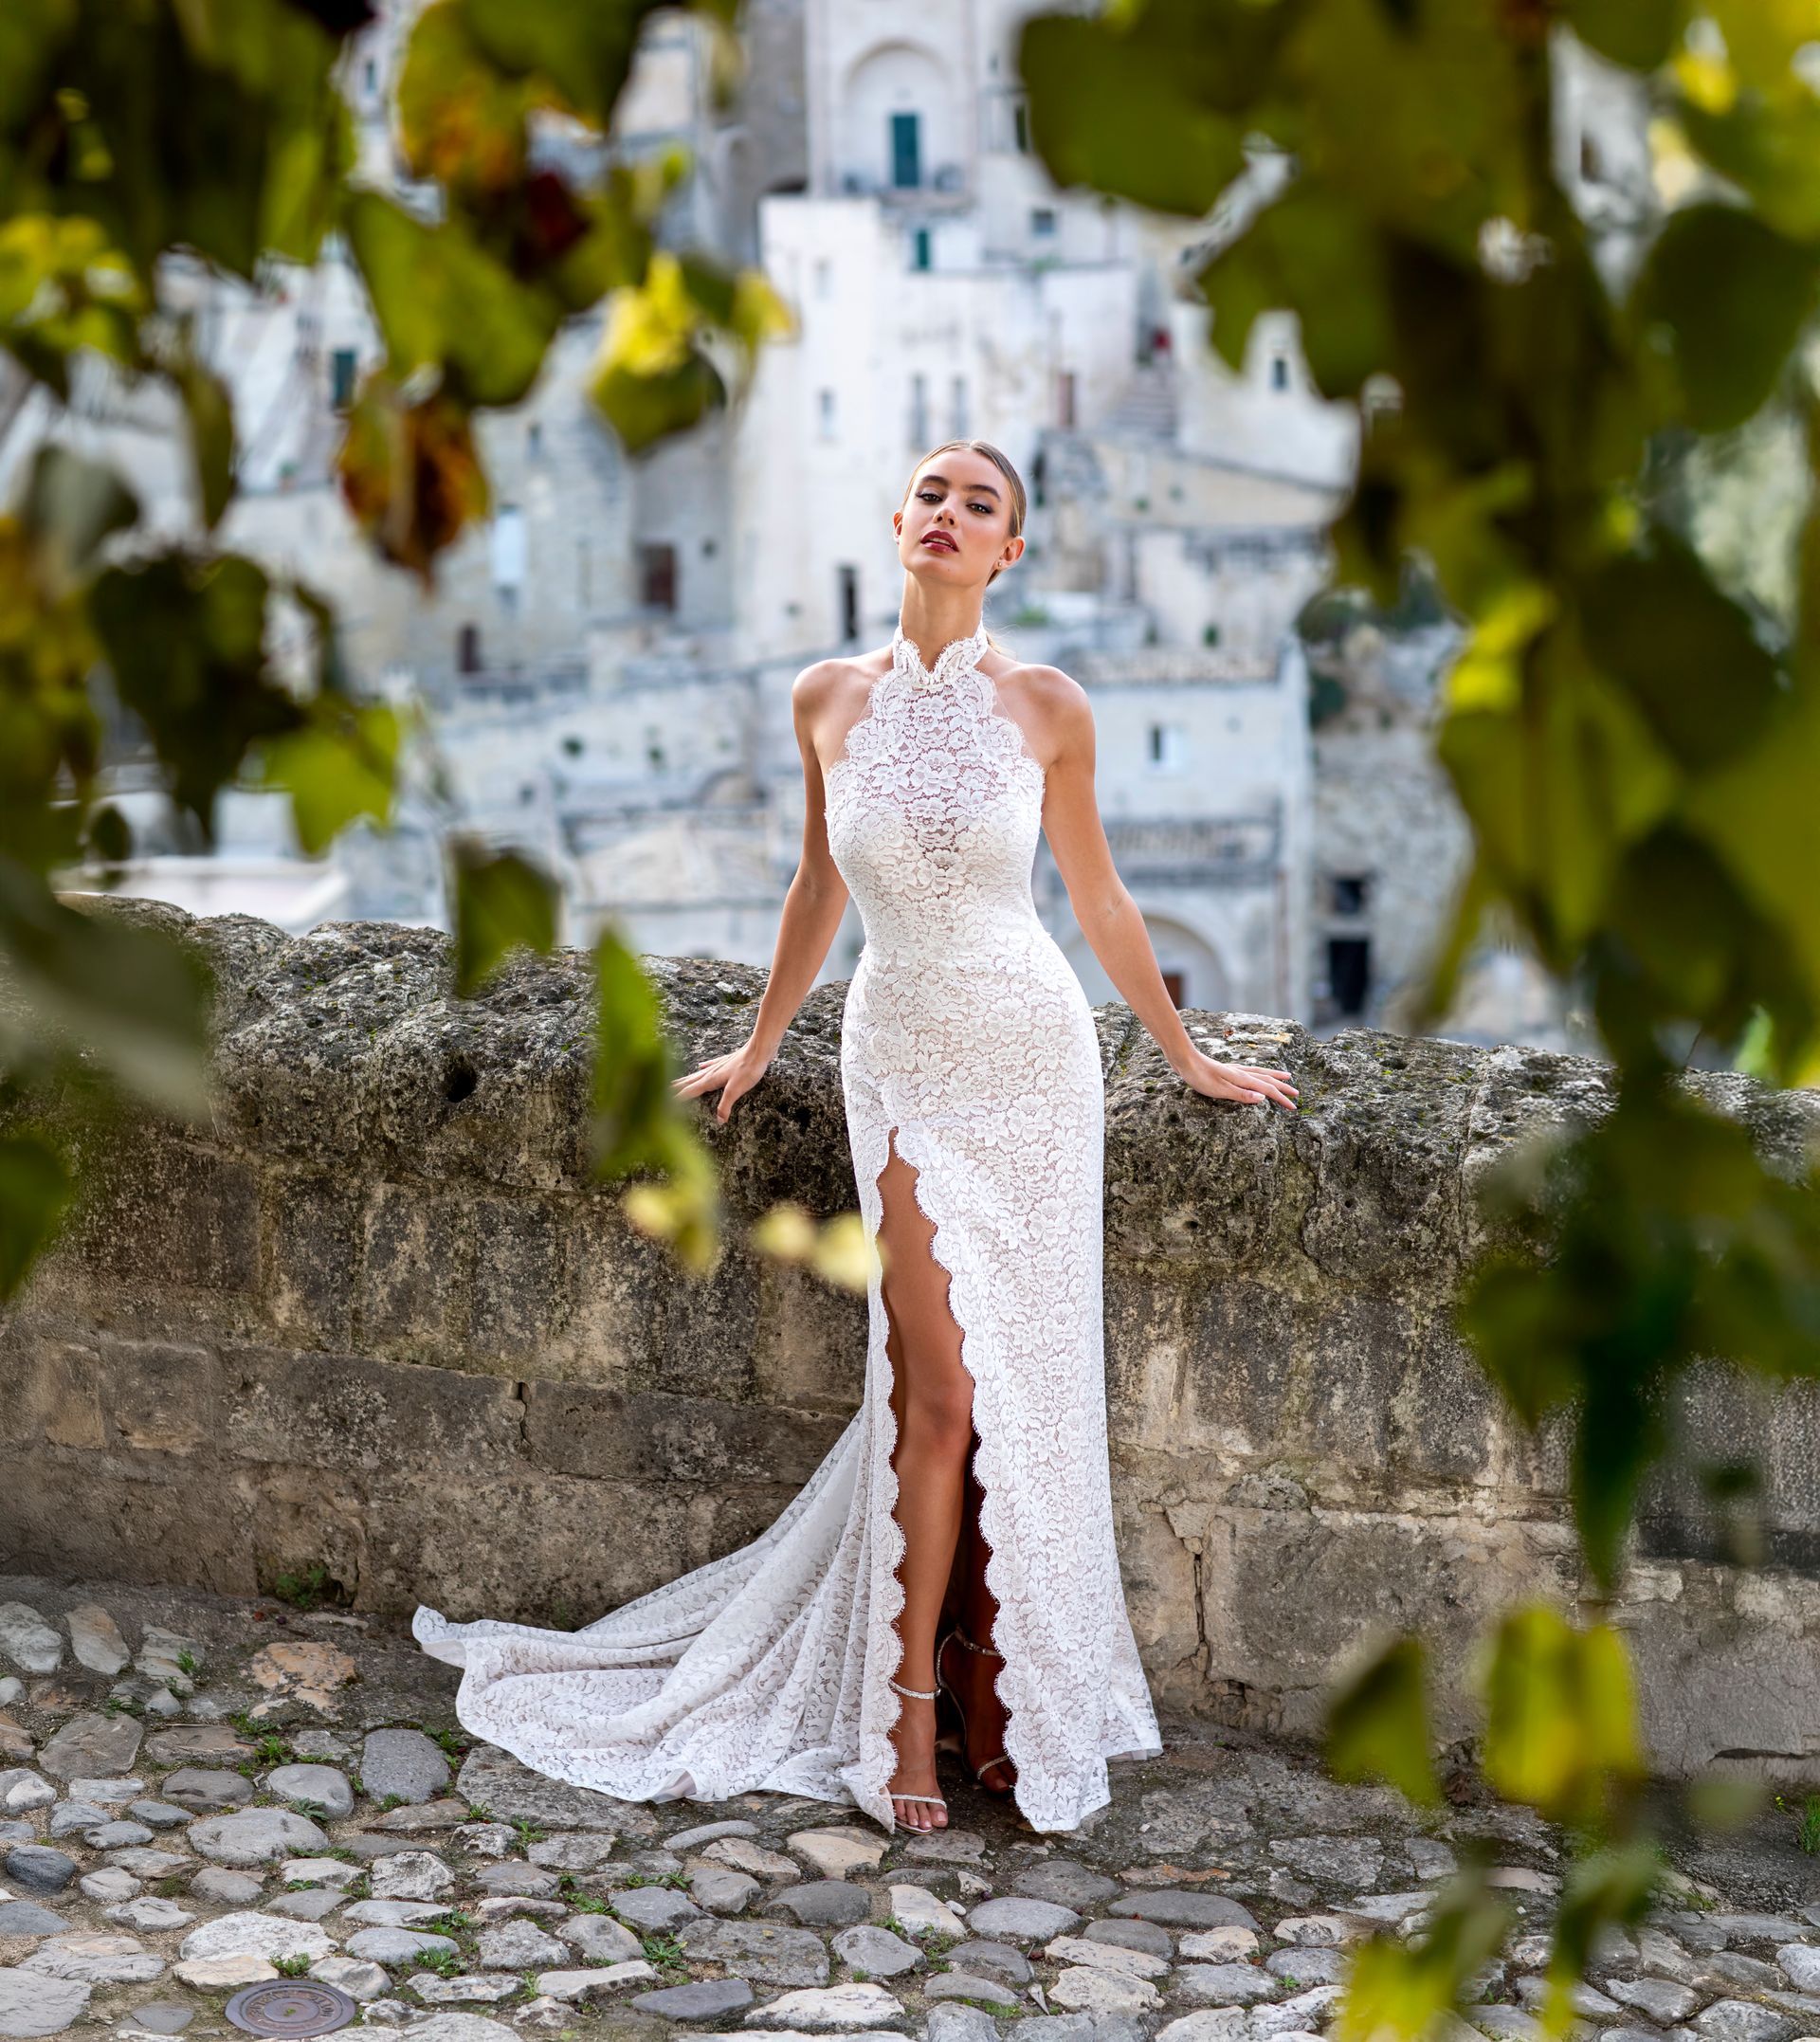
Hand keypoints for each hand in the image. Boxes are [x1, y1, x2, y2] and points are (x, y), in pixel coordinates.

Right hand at [672, 1039, 773, 1122]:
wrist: (758, 1050)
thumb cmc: (748, 1069)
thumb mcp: (736, 1090)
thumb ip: (725, 1105)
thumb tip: (719, 1121)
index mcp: (711, 1080)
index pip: (691, 1091)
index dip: (678, 1097)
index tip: (666, 1103)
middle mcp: (711, 1072)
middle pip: (690, 1082)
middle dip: (677, 1088)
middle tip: (663, 1090)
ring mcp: (718, 1066)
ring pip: (698, 1074)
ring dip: (686, 1079)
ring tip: (676, 1081)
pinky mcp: (727, 1061)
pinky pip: (710, 1066)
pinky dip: (703, 1067)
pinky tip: (700, 1066)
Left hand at [1174, 1047, 1298, 1110]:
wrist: (1184, 1060)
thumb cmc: (1200, 1076)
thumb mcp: (1220, 1090)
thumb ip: (1242, 1095)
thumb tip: (1264, 1099)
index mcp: (1242, 1079)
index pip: (1267, 1090)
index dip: (1281, 1098)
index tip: (1293, 1107)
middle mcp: (1241, 1073)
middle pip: (1267, 1079)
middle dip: (1282, 1087)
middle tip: (1296, 1093)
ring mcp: (1234, 1070)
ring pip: (1260, 1073)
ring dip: (1274, 1077)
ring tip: (1286, 1077)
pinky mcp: (1227, 1070)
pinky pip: (1251, 1071)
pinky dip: (1260, 1073)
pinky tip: (1256, 1074)